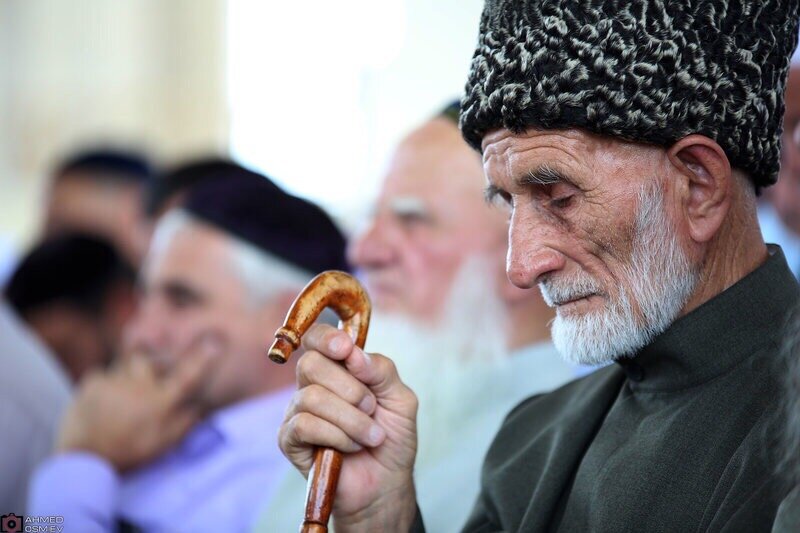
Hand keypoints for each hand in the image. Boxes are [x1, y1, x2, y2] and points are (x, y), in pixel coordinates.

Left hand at [57, 334, 221, 471]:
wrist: (86, 461)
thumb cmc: (130, 453)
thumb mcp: (164, 443)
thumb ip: (185, 422)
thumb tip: (201, 405)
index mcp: (160, 402)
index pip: (187, 376)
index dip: (202, 358)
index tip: (214, 342)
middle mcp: (140, 387)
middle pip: (148, 360)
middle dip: (147, 361)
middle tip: (145, 372)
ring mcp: (114, 382)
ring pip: (123, 366)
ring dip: (124, 376)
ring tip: (119, 397)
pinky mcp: (91, 383)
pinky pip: (101, 375)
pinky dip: (103, 385)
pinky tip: (101, 402)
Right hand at [279, 324, 418, 531]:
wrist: (386, 482)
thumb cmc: (391, 437)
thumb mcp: (400, 398)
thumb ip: (381, 370)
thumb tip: (353, 353)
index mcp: (336, 368)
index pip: (315, 338)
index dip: (326, 338)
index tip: (345, 348)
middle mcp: (312, 385)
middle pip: (310, 364)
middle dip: (350, 388)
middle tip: (371, 407)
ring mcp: (297, 412)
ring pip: (311, 397)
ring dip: (351, 419)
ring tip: (370, 435)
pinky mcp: (289, 440)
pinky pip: (305, 425)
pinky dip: (337, 436)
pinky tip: (351, 447)